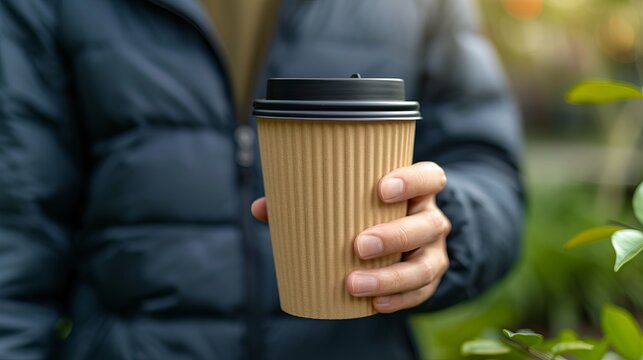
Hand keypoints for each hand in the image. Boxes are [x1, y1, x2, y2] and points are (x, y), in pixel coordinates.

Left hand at [251, 161, 450, 313]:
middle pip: (426, 225)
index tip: (381, 189)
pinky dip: (399, 300)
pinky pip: (421, 292)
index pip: (430, 178)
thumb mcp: (352, 200)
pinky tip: (375, 304)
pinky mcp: (429, 278)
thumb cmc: (371, 211)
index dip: (412, 181)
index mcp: (417, 190)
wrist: (407, 237)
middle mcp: (431, 218)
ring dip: (391, 277)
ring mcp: (434, 251)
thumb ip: (308, 200)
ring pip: (425, 265)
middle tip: (358, 245)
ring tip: (354, 284)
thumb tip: (261, 207)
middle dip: (394, 236)